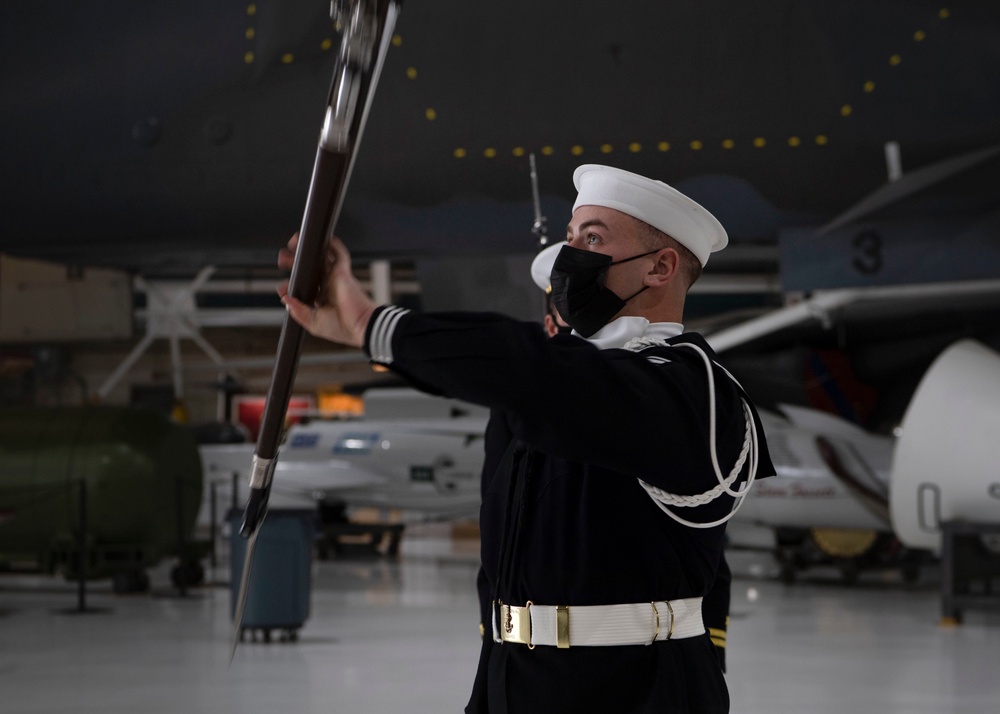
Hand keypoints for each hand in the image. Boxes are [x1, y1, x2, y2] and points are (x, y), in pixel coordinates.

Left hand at [277, 233, 375, 347]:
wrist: (361, 326)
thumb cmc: (342, 328)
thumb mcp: (314, 323)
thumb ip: (298, 311)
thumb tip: (285, 298)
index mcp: (322, 300)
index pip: (305, 287)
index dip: (292, 284)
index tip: (282, 287)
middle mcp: (329, 287)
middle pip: (311, 269)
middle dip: (295, 262)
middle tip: (282, 258)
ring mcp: (336, 278)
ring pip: (322, 259)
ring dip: (310, 250)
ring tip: (295, 241)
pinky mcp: (343, 272)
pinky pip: (340, 255)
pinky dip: (334, 245)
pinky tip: (326, 238)